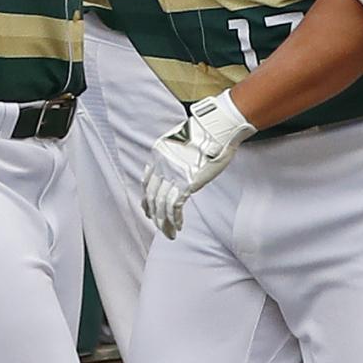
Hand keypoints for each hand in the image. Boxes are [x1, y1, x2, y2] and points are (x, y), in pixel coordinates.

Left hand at [141, 90, 255, 238]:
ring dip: (164, 223)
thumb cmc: (205, 134)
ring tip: (170, 233)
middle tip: (160, 227)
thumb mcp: (181, 143)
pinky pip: (174, 206)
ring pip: (161, 205)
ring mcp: (172, 174)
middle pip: (151, 196)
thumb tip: (177, 170)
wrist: (215, 128)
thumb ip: (174, 158)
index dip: (146, 199)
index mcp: (157, 154)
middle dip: (154, 215)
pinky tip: (179, 226)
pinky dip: (175, 219)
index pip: (147, 182)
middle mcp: (161, 165)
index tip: (148, 211)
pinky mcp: (185, 182)